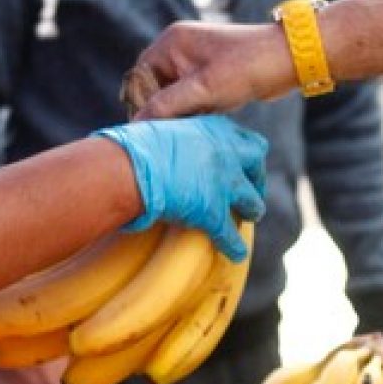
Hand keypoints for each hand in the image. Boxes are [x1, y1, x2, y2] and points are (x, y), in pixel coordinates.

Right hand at [95, 115, 267, 261]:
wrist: (125, 168)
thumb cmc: (132, 148)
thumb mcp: (164, 130)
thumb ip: (179, 138)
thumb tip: (170, 146)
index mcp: (213, 129)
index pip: (245, 139)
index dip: (244, 152)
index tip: (238, 160)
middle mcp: (226, 153)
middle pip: (257, 163)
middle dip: (256, 177)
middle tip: (248, 188)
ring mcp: (223, 184)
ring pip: (252, 201)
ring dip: (252, 209)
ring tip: (248, 217)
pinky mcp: (213, 212)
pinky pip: (230, 234)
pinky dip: (234, 246)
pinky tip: (236, 254)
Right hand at [129, 21, 294, 119]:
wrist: (291, 59)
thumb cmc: (247, 68)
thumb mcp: (203, 90)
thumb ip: (166, 106)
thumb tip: (137, 123)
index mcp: (170, 43)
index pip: (139, 77)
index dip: (142, 102)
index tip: (150, 126)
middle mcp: (178, 48)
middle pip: (154, 86)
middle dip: (163, 108)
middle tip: (173, 129)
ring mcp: (194, 59)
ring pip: (172, 94)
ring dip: (180, 111)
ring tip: (194, 122)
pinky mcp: (209, 72)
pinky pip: (189, 95)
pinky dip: (194, 109)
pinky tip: (206, 118)